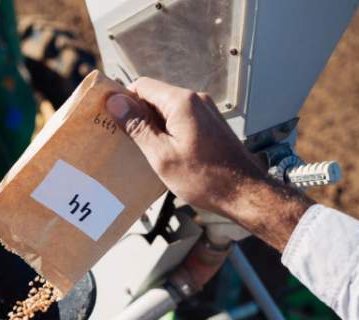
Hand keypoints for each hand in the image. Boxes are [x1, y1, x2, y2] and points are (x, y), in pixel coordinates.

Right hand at [105, 78, 311, 250]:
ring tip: (146, 152)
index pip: (142, 85)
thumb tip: (115, 102)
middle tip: (125, 140)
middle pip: (155, 97)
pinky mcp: (213, 126)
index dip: (124, 100)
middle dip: (138, 116)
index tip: (111, 118)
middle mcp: (197, 101)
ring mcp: (208, 112)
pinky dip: (171, 133)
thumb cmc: (206, 179)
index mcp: (182, 102)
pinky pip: (184, 121)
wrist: (247, 194)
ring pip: (169, 111)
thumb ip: (137, 127)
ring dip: (155, 127)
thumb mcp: (162, 156)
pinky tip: (167, 155)